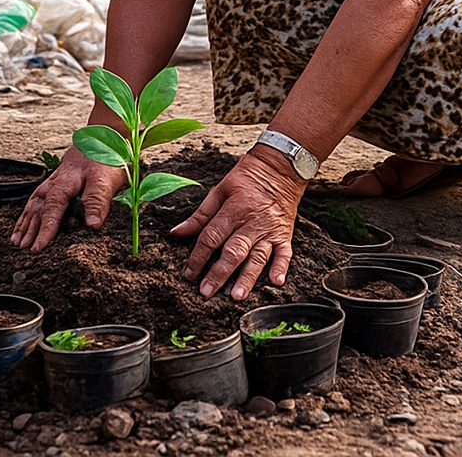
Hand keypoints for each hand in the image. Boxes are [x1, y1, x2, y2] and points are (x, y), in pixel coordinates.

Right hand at [11, 147, 127, 250]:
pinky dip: (26, 215)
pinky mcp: (51, 185)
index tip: (39, 247)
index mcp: (65, 184)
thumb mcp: (105, 180)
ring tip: (18, 242)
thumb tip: (92, 225)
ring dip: (25, 224)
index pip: (53, 210)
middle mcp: (53, 184)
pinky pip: (34, 201)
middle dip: (31, 230)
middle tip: (24, 249)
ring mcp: (50, 184)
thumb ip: (97, 201)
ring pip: (33, 205)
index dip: (45, 229)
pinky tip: (21, 226)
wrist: (97, 140)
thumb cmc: (103, 160)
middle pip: (38, 209)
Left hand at [171, 148, 306, 299]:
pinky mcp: (284, 234)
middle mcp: (251, 222)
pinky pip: (285, 252)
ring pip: (257, 256)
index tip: (189, 273)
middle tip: (207, 292)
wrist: (280, 166)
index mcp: (233, 210)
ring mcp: (269, 230)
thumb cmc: (247, 177)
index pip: (212, 237)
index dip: (198, 256)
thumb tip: (176, 233)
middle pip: (233, 251)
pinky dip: (281, 267)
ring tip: (237, 295)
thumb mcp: (219, 190)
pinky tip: (276, 282)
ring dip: (248, 277)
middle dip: (219, 273)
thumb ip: (200, 215)